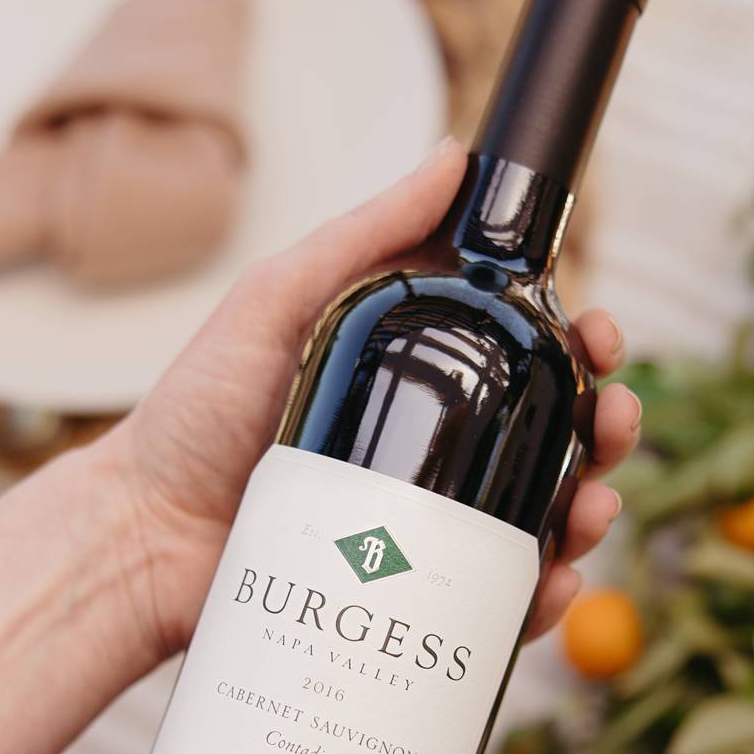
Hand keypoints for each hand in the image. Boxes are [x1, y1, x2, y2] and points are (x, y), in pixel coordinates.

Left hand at [105, 137, 639, 665]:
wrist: (140, 541)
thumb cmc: (192, 418)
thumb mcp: (276, 304)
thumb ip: (362, 235)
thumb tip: (451, 157)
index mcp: (409, 371)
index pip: (519, 349)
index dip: (578, 344)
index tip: (601, 339)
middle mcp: (426, 446)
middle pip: (550, 434)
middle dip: (606, 428)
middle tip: (614, 426)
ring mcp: (422, 523)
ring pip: (539, 517)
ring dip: (590, 511)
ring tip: (589, 513)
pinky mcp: (408, 593)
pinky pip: (494, 597)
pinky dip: (539, 595)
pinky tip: (550, 585)